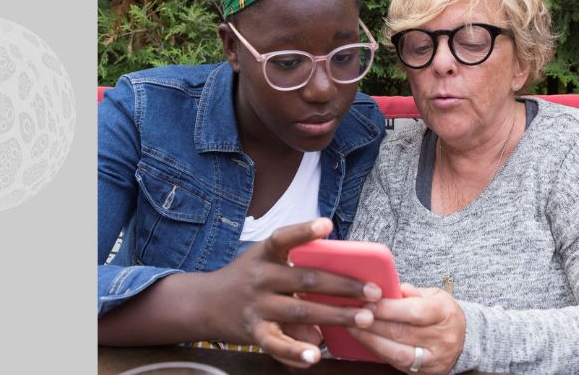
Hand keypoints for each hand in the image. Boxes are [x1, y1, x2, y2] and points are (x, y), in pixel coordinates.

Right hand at [196, 218, 380, 367]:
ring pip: (301, 311)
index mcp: (266, 254)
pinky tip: (315, 355)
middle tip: (374, 291)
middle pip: (307, 279)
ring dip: (336, 315)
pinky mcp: (253, 332)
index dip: (305, 230)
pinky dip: (297, 351)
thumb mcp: (266, 265)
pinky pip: (277, 344)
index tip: (327, 224)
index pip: (284, 237)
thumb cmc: (248, 279)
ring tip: (364, 319)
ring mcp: (257, 306)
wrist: (204, 303)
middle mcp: (260, 277)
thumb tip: (331, 300)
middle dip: (344, 285)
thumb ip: (299, 276)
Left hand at [348, 284, 465, 373]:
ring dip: (371, 340)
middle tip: (353, 314)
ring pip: (398, 352)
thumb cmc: (442, 312)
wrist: (463, 338)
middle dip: (374, 324)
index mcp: (445, 313)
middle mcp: (443, 338)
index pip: (415, 312)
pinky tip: (366, 341)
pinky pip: (398, 364)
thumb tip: (389, 288)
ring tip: (353, 328)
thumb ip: (411, 292)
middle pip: (402, 333)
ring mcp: (435, 358)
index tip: (368, 302)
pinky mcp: (426, 372)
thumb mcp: (433, 295)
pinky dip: (380, 352)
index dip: (389, 309)